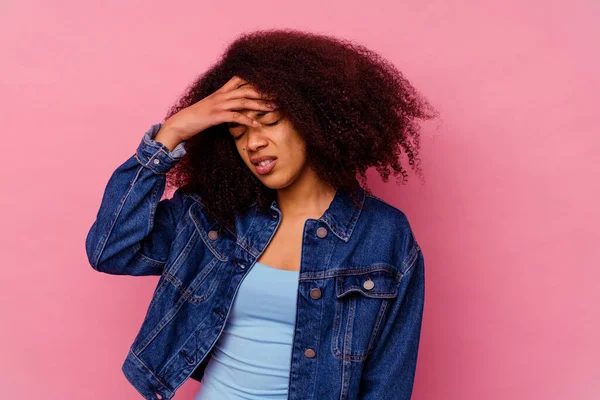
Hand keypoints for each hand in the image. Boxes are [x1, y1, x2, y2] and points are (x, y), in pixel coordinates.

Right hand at [159, 75, 277, 141]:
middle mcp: (221, 96)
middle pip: (246, 90)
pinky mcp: (215, 116)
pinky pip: (235, 116)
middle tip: (279, 97)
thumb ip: (224, 107)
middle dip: (263, 93)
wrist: (179, 124)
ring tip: (274, 108)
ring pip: (243, 101)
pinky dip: (248, 120)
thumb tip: (235, 111)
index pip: (239, 80)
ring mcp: (218, 105)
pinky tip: (257, 124)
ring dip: (260, 105)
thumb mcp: (211, 109)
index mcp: (220, 92)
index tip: (269, 84)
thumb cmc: (196, 118)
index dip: (255, 81)